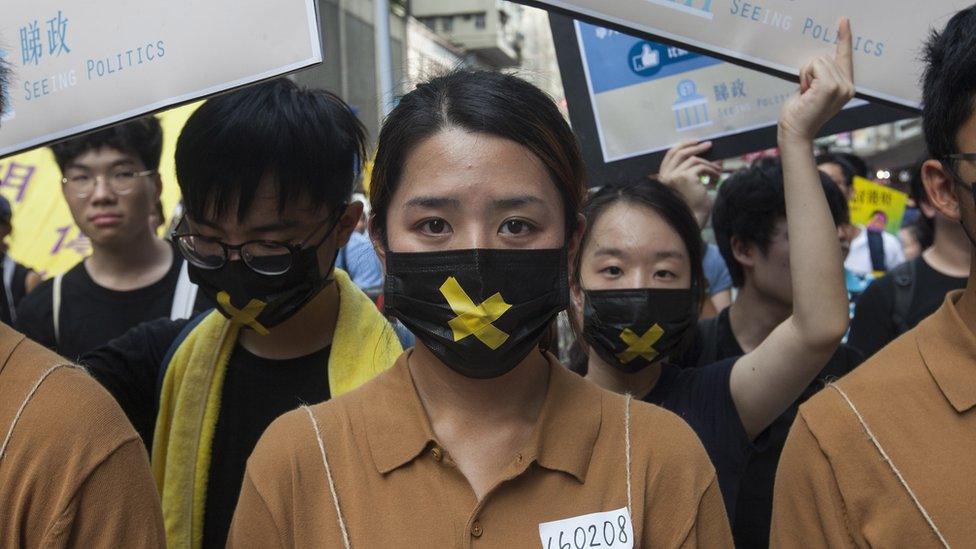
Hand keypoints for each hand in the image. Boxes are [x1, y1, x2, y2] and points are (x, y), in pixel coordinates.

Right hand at [655, 141, 720, 227]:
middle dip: (695, 147)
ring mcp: (674, 176)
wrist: (694, 219)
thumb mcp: (687, 186)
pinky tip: (716, 177)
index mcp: (663, 178)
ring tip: (718, 170)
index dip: (682, 145)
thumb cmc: (692, 207)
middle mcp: (665, 176)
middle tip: (709, 145)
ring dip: (708, 163)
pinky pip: (701, 167)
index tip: (694, 142)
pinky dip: (711, 170)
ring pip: (693, 160)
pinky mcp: (685, 177)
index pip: (670, 155)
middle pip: (679, 152)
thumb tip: (701, 157)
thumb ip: (688, 172)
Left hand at [778, 18, 854, 142]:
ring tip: (806, 93)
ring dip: (806, 74)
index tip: (843, 21)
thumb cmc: (801, 113)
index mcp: (846, 87)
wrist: (795, 132)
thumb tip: (818, 59)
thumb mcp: (814, 90)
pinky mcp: (830, 86)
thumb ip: (822, 76)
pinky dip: (805, 75)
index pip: (845, 57)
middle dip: (810, 70)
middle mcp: (848, 87)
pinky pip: (814, 65)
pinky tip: (805, 91)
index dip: (844, 38)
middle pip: (826, 56)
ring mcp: (841, 87)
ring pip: (819, 60)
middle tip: (807, 91)